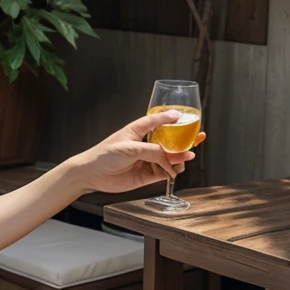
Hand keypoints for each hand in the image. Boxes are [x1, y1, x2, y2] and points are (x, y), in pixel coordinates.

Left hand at [71, 110, 206, 194]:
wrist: (91, 175)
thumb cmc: (104, 155)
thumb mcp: (129, 148)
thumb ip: (152, 152)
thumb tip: (170, 158)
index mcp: (137, 131)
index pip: (156, 120)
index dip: (169, 116)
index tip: (183, 114)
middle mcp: (144, 145)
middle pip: (168, 141)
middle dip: (183, 140)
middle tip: (198, 138)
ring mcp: (146, 160)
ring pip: (169, 158)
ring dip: (179, 158)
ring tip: (186, 158)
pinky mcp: (146, 175)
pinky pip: (164, 172)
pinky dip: (172, 172)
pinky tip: (175, 171)